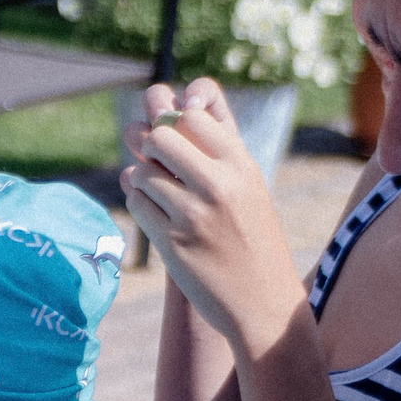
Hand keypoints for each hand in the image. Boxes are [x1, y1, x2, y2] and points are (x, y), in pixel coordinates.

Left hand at [119, 77, 305, 351]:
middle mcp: (220, 184)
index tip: (176, 134)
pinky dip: (137, 201)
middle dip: (150, 145)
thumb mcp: (248, 183)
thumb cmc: (253, 236)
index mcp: (243, 163)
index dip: (176, 118)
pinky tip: (152, 209)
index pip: (192, 113)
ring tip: (155, 188)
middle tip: (156, 158)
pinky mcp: (171, 243)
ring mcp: (193, 214)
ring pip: (141, 171)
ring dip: (140, 177)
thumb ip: (218, 145)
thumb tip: (184, 99)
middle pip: (160, 136)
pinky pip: (135, 203)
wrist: (264, 301)